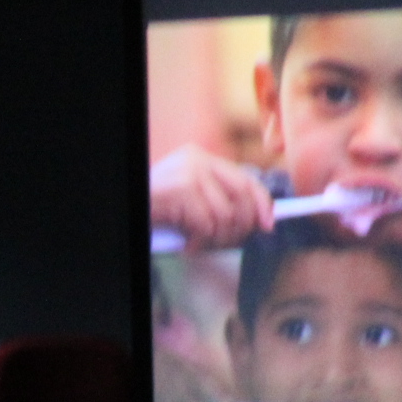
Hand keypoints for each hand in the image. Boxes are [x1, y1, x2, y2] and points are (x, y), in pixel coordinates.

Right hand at [149, 144, 273, 249]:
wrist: (132, 201)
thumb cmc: (159, 207)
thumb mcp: (192, 196)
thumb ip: (219, 199)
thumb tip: (256, 221)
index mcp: (204, 158)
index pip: (247, 179)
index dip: (263, 204)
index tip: (268, 225)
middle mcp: (200, 160)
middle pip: (243, 197)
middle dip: (240, 227)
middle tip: (225, 242)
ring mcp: (191, 173)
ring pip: (226, 215)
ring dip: (216, 239)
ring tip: (200, 242)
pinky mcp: (183, 189)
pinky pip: (206, 224)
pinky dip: (198, 241)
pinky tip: (188, 243)